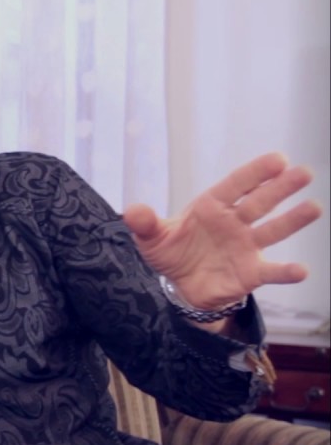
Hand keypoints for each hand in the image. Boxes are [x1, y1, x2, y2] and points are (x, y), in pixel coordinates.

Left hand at [124, 152, 321, 308]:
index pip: (235, 185)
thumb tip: (132, 211)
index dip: (254, 173)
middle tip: (304, 173)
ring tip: (313, 208)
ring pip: (273, 230)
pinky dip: (286, 272)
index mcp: (212, 207)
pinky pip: (271, 271)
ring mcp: (246, 246)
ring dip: (293, 220)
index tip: (277, 159)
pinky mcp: (252, 272)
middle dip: (281, 188)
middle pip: (260, 202)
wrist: (182, 285)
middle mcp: (235, 222)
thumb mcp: (152, 238)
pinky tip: (301, 270)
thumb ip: (144, 223)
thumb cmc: (172, 251)